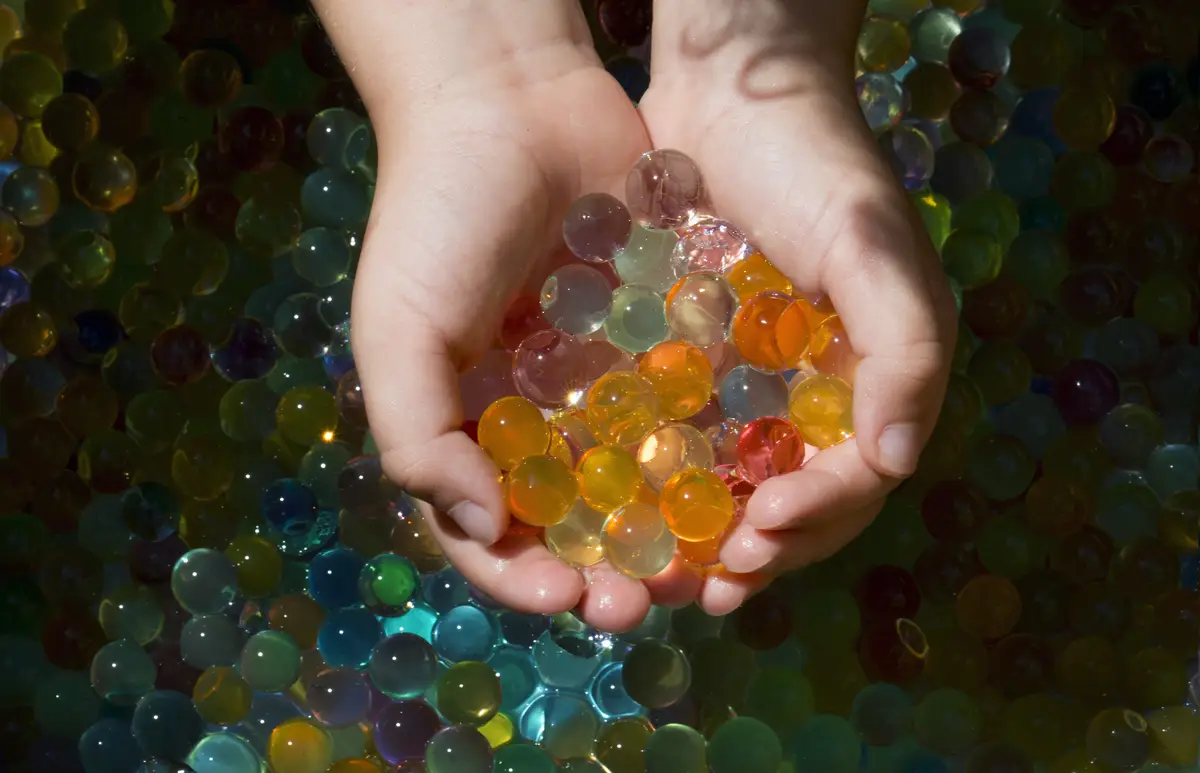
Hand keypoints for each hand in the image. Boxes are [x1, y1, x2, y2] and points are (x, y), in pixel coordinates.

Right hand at [317, 0, 697, 630]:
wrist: (509, 101)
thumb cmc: (436, 216)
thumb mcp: (400, 330)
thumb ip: (420, 437)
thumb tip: (484, 527)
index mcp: (461, 429)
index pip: (487, 533)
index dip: (520, 576)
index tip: (563, 593)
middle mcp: (530, 419)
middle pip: (570, 526)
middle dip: (603, 573)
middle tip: (641, 600)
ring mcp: (594, 384)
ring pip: (634, 485)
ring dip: (661, 534)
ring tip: (696, 565)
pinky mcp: (651, 342)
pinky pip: (678, 413)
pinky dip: (699, 456)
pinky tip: (731, 485)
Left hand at [639, 0, 956, 602]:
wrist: (734, 90)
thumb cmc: (815, 164)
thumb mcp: (872, 249)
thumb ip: (905, 353)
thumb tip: (896, 464)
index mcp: (874, 378)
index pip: (854, 478)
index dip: (814, 521)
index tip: (757, 541)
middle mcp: (818, 392)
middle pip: (795, 500)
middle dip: (757, 552)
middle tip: (707, 588)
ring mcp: (756, 381)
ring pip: (735, 484)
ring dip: (705, 537)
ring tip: (665, 578)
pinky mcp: (698, 361)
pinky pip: (685, 439)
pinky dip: (664, 482)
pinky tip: (627, 511)